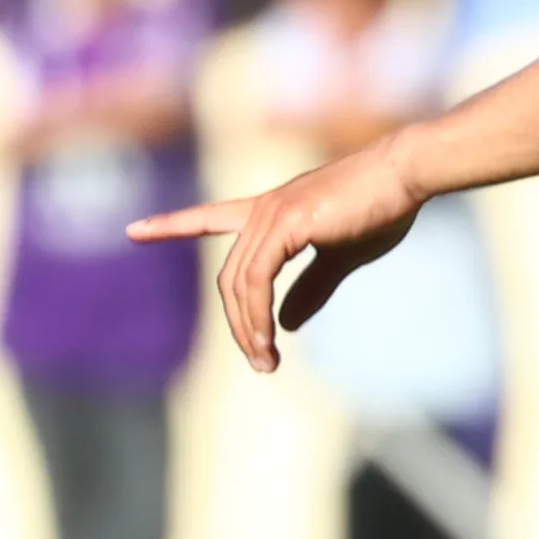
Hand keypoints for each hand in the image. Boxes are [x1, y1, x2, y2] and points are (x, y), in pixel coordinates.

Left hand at [135, 131, 428, 370]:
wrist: (404, 174)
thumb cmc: (381, 208)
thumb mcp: (342, 256)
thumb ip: (312, 287)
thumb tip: (284, 323)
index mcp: (271, 212)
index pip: (210, 217)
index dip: (172, 225)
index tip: (134, 230)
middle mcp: (263, 211)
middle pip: (229, 278)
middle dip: (238, 325)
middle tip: (261, 363)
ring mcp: (271, 214)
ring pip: (240, 283)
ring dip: (248, 329)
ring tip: (266, 363)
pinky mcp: (287, 223)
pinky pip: (258, 279)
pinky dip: (258, 313)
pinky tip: (270, 339)